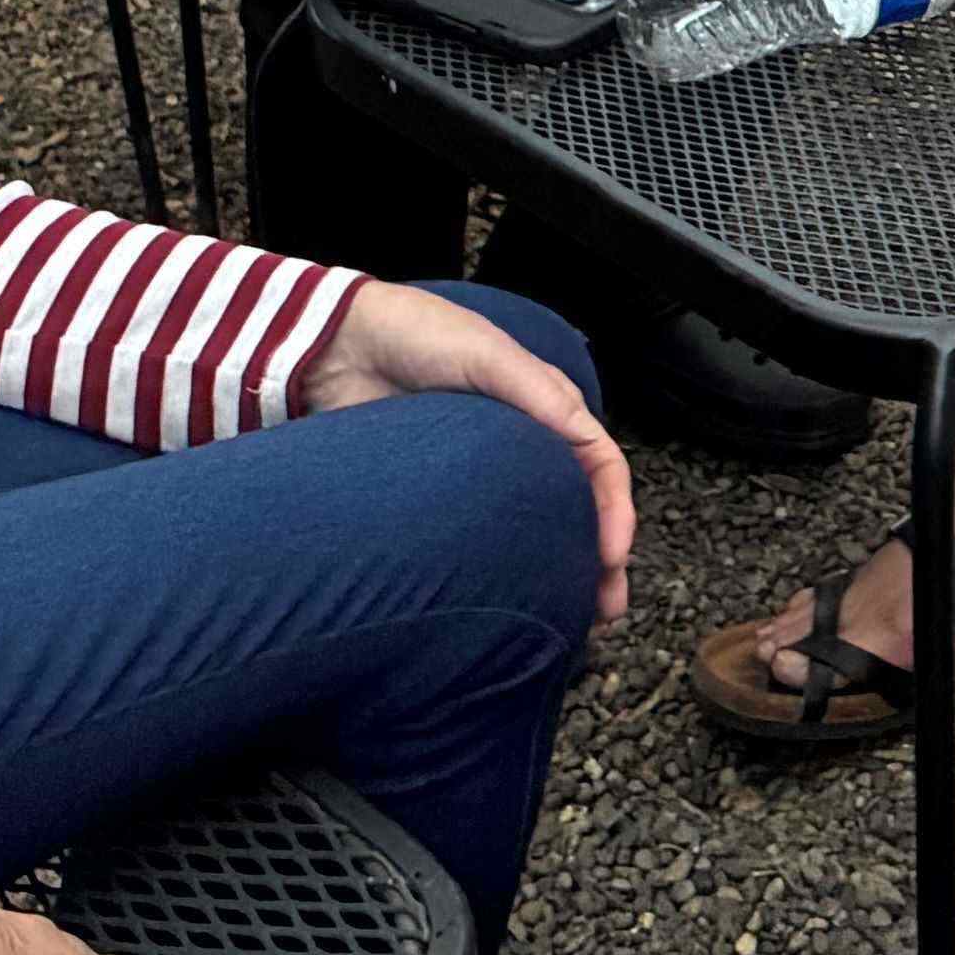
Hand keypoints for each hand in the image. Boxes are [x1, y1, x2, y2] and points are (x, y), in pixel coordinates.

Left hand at [296, 274, 634, 621]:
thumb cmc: (420, 336)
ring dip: (557, 572)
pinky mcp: (440, 496)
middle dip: (597, 559)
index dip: (615, 511)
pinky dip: (503, 571)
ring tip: (568, 618)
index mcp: (547, 406)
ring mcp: (483, 475)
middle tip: (603, 607)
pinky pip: (480, 540)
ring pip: (534, 530)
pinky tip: (509, 600)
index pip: (599, 465)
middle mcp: (524, 445)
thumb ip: (541, 395)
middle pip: (576, 507)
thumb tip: (586, 446)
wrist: (339, 349)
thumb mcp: (490, 356)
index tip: (611, 557)